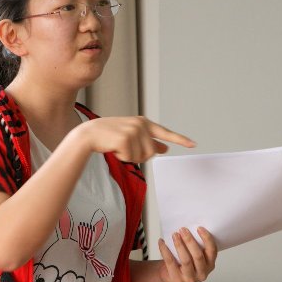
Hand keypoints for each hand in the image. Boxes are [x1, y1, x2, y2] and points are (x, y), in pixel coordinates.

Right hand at [75, 116, 194, 163]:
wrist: (89, 134)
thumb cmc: (109, 136)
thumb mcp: (132, 137)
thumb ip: (149, 142)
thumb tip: (165, 148)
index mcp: (144, 123)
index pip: (165, 133)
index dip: (180, 139)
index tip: (193, 144)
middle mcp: (141, 124)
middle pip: (151, 152)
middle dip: (138, 155)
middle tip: (124, 147)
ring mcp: (134, 130)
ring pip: (142, 157)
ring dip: (129, 157)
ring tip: (117, 146)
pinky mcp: (125, 138)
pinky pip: (130, 158)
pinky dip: (121, 157)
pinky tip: (113, 147)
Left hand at [158, 227, 217, 281]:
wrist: (169, 274)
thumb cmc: (183, 261)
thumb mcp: (193, 254)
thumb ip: (195, 244)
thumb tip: (189, 227)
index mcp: (210, 264)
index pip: (212, 251)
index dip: (207, 239)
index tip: (199, 228)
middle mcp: (202, 273)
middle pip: (198, 255)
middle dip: (190, 241)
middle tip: (183, 229)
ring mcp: (190, 279)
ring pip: (186, 260)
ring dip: (179, 245)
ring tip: (174, 235)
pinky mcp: (177, 280)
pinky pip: (170, 262)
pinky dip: (165, 250)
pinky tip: (162, 242)